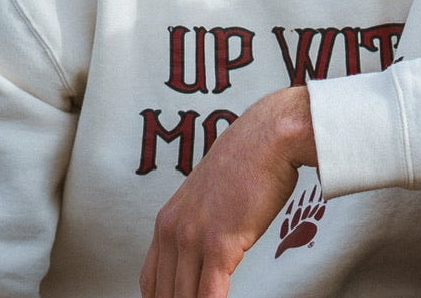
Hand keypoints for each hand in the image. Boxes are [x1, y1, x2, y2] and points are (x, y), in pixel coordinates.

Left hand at [141, 86, 317, 297]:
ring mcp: (194, 239)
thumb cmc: (250, 162)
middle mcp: (173, 232)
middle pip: (163, 294)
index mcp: (168, 222)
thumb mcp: (213, 196)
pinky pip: (210, 293)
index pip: (151, 281)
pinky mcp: (220, 244)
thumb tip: (215, 244)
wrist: (269, 137)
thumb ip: (204, 223)